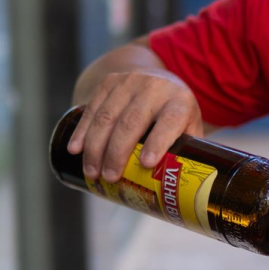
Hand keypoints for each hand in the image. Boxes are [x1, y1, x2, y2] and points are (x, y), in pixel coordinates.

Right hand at [67, 71, 203, 181]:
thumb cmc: (175, 113)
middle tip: (109, 177)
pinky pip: (92, 108)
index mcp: (180, 102)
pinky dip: (82, 131)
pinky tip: (75, 150)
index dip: (157, 142)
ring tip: (92, 172)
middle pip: (132, 121)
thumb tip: (193, 191)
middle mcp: (155, 88)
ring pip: (107, 116)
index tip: (146, 164)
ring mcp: (130, 82)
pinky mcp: (110, 82)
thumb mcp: (189, 127)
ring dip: (96, 146)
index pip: (169, 121)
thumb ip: (192, 152)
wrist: (158, 78)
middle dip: (117, 152)